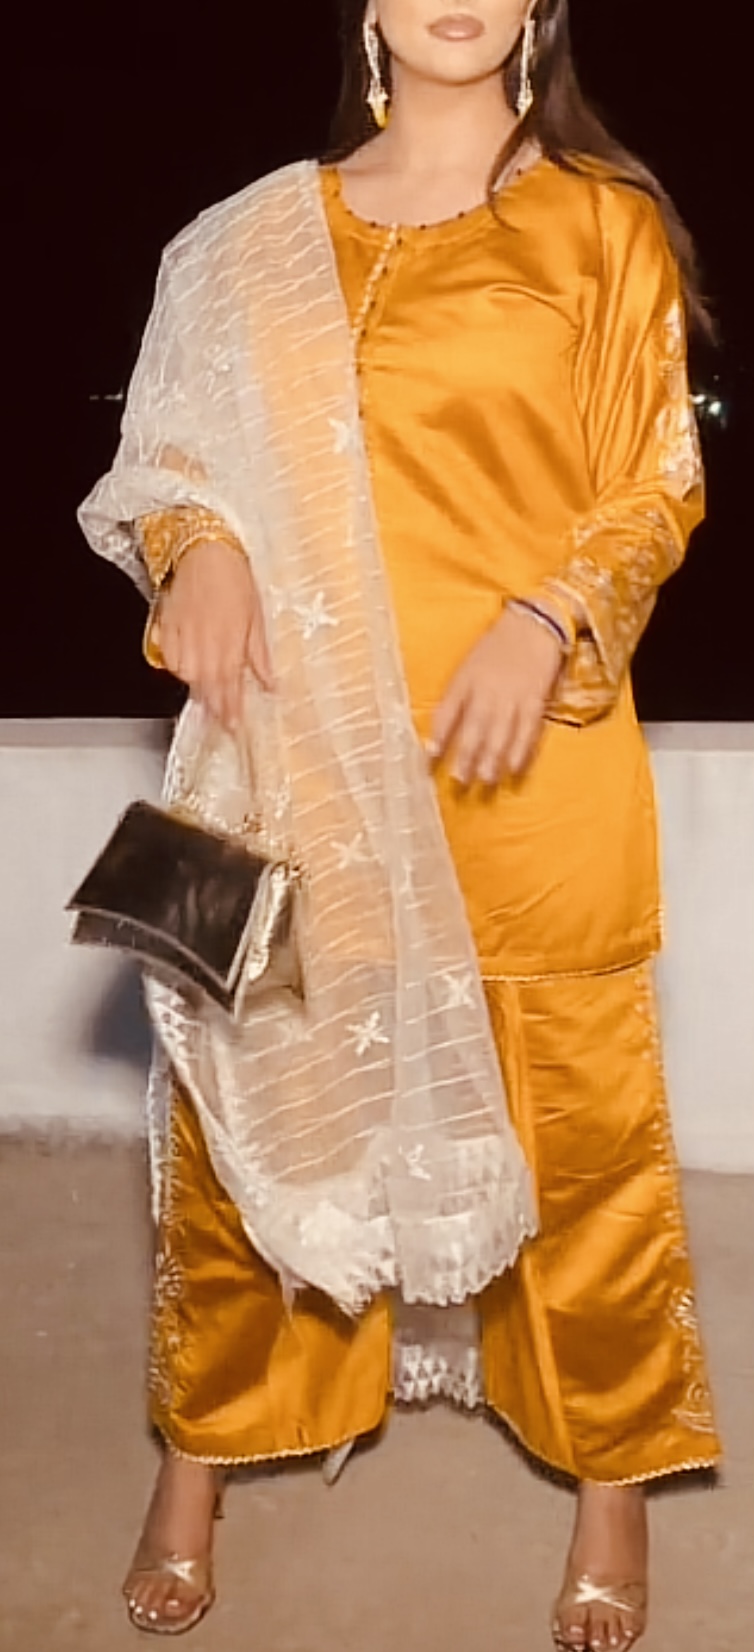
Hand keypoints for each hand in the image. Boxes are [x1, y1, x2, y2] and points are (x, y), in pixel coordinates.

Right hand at [152, 539, 273, 729]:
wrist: (203, 550)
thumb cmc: (234, 578)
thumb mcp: (257, 617)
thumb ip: (259, 655)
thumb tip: (270, 684)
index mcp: (229, 643)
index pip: (229, 689)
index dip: (231, 712)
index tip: (234, 727)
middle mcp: (204, 645)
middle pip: (206, 688)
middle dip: (215, 705)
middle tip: (223, 718)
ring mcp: (182, 638)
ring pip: (187, 676)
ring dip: (199, 686)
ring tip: (209, 691)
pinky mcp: (165, 629)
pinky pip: (170, 660)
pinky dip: (180, 667)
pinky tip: (190, 665)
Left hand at [428, 606, 563, 785]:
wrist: (534, 623)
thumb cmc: (497, 644)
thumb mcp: (469, 664)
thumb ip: (457, 694)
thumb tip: (442, 727)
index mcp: (466, 679)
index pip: (447, 712)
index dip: (438, 736)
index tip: (429, 758)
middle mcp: (487, 690)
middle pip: (475, 727)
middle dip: (466, 755)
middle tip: (459, 781)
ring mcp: (512, 696)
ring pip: (501, 733)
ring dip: (493, 759)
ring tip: (486, 780)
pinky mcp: (535, 700)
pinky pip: (528, 730)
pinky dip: (521, 751)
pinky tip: (515, 769)